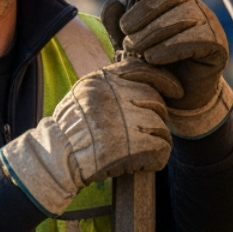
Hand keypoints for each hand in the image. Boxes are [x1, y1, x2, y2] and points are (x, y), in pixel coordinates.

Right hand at [0, 60, 181, 214]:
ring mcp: (123, 120)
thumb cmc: (69, 128)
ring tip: (151, 147)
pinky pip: (161, 147)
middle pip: (155, 100)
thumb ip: (109, 85)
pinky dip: (160, 156)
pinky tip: (151, 162)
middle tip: (156, 128)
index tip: (176, 90)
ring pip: (161, 125)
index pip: (142, 69)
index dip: (165, 79)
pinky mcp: (131, 147)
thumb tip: (142, 81)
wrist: (56, 158)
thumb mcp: (83, 94)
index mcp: (102, 80)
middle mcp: (113, 96)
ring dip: (160, 138)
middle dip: (160, 115)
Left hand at [106, 0, 232, 137]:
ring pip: (182, 16)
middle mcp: (193, 7)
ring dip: (154, 35)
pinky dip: (171, 48)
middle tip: (127, 38)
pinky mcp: (217, 44)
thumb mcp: (130, 46)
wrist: (178, 100)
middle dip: (142, 15)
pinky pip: (196, 38)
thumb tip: (113, 3)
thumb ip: (118, 27)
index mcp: (172, 1)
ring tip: (138, 52)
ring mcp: (208, 23)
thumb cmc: (156, 68)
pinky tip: (154, 58)